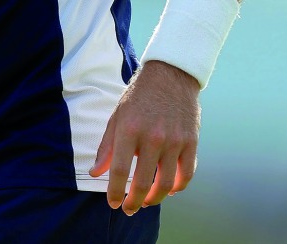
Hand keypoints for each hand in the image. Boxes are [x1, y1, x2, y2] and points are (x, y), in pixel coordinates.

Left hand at [89, 60, 201, 213]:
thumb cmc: (138, 97)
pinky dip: (178, 187)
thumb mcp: (117, 117)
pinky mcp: (191, 142)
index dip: (115, 191)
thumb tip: (95, 173)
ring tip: (146, 201)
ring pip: (166, 183)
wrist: (170, 75)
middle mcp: (153, 137)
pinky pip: (186, 174)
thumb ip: (106, 147)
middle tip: (129, 209)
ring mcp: (174, 140)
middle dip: (134, 201)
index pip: (120, 170)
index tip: (113, 204)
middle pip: (143, 181)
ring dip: (155, 198)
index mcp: (129, 129)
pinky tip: (169, 190)